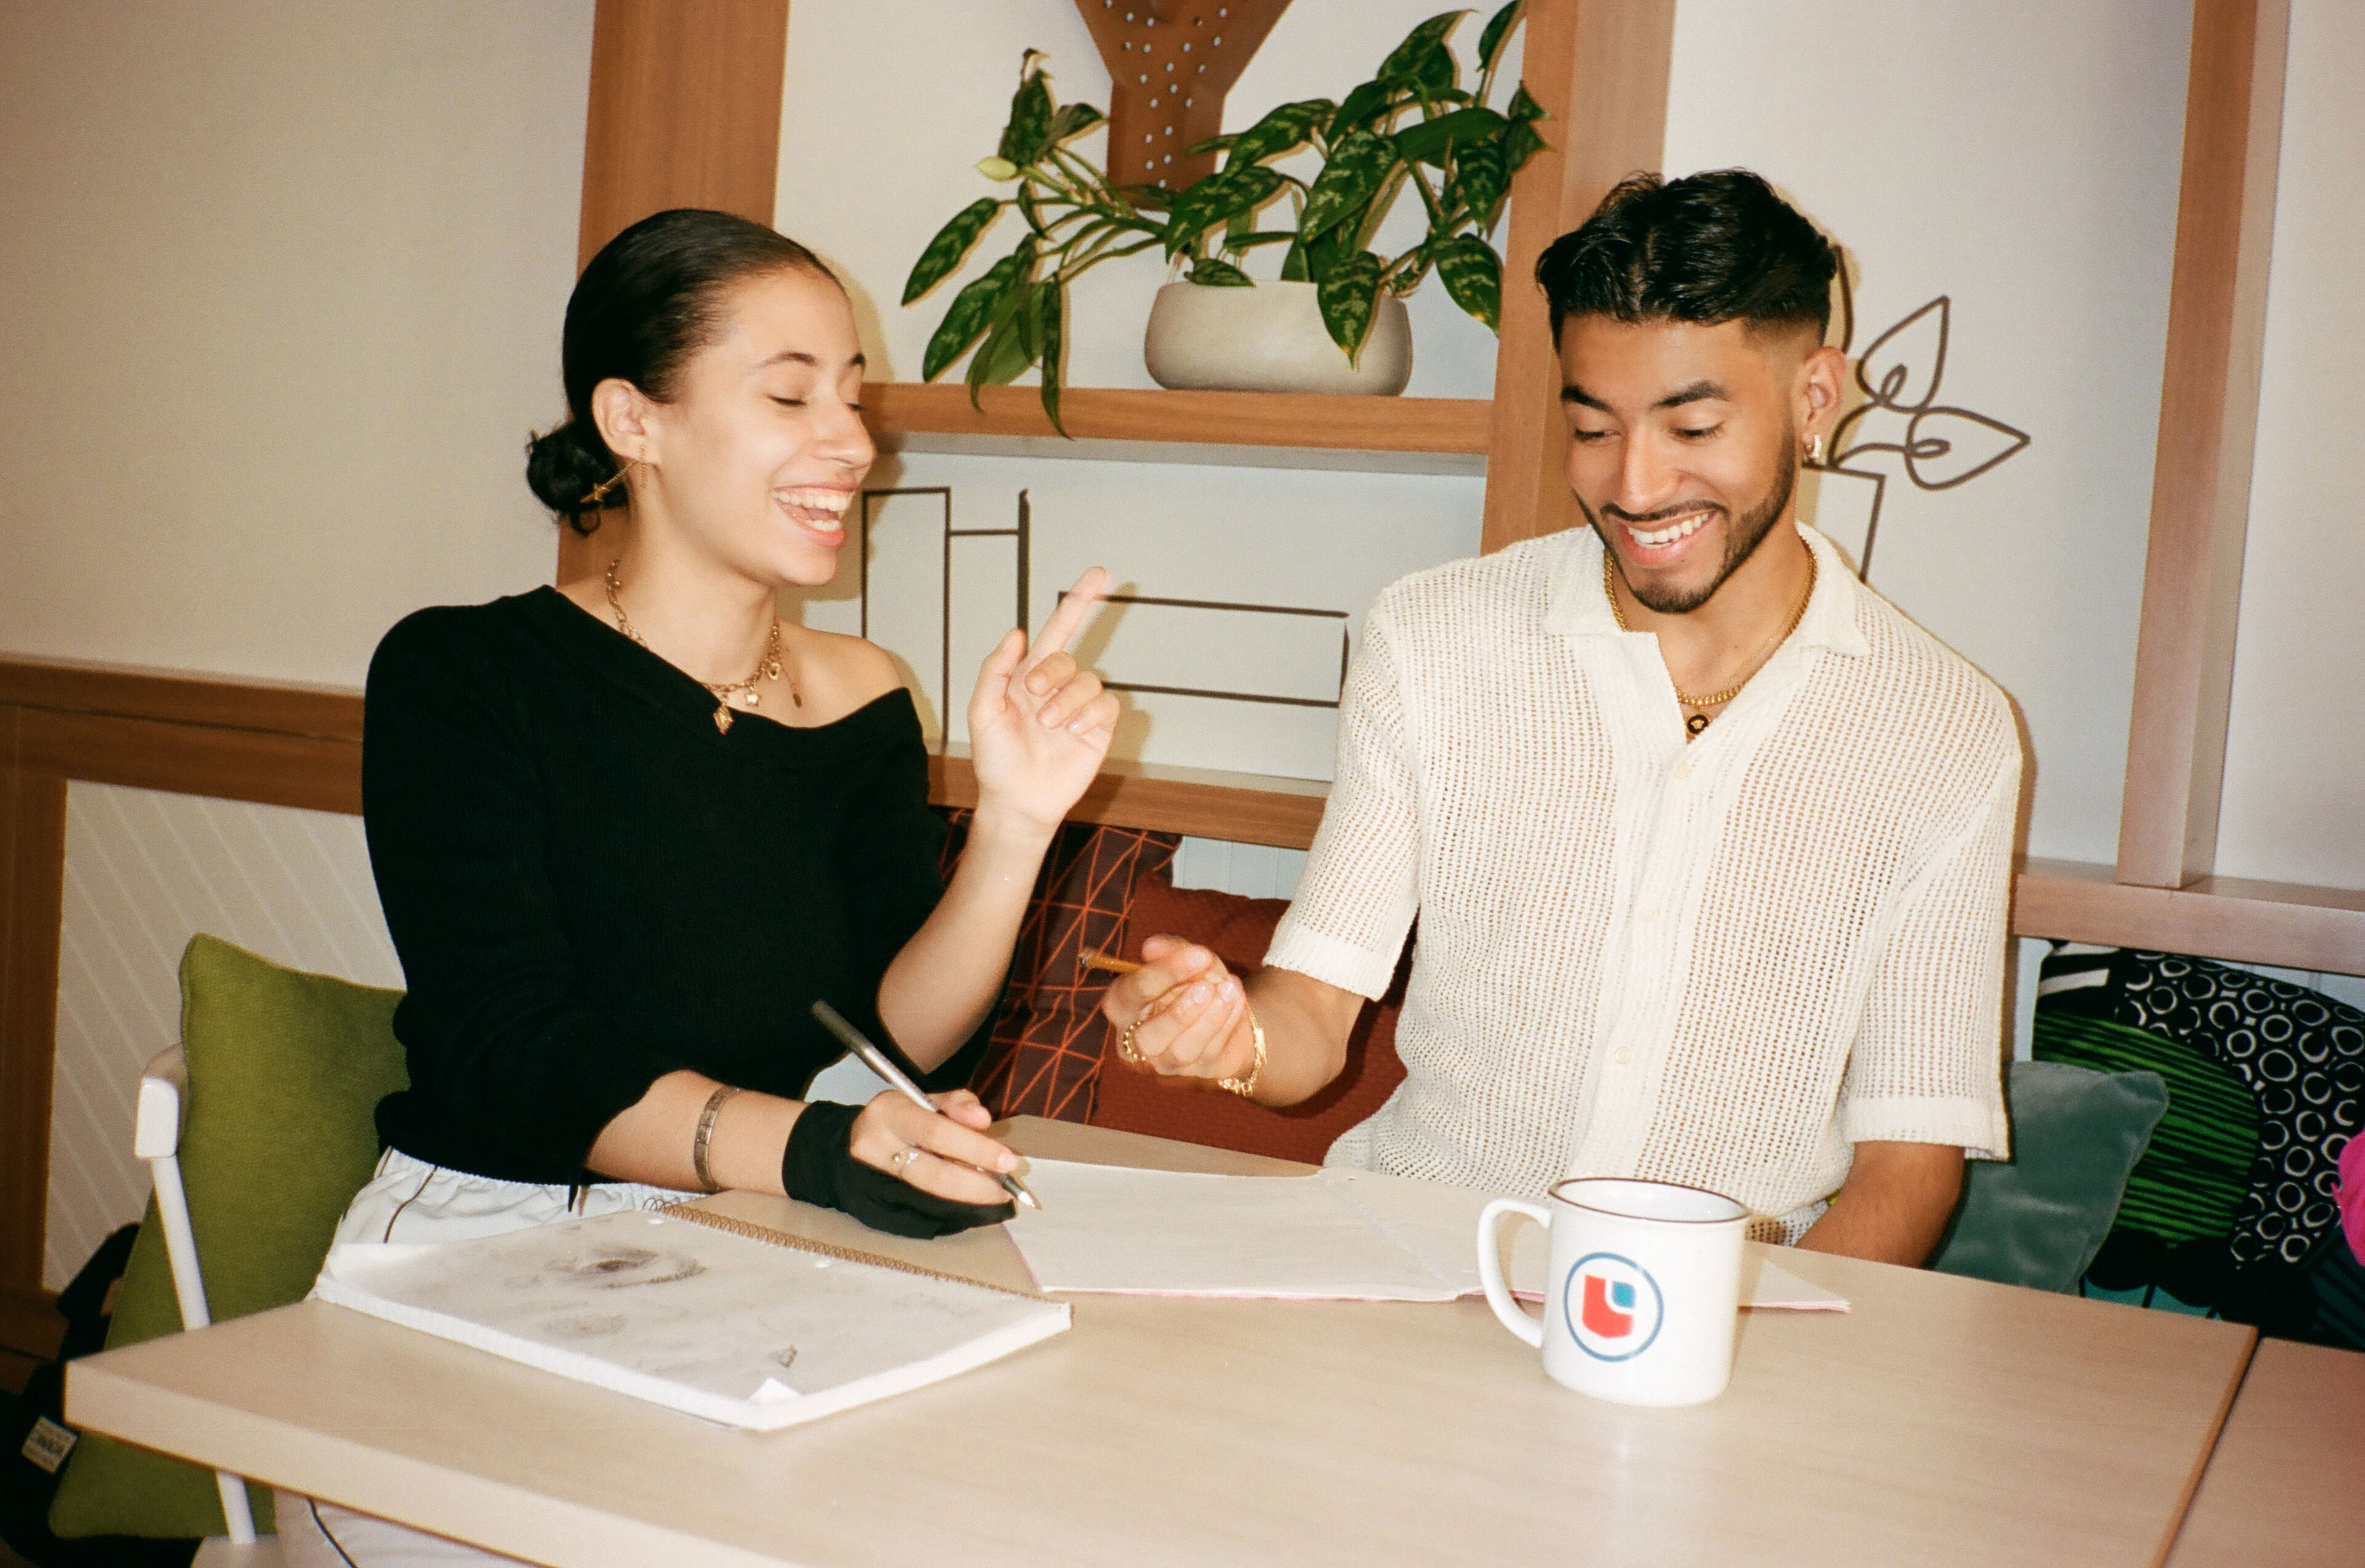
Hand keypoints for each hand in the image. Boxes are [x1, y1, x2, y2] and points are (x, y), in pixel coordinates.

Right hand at [779, 1092, 1016, 1237]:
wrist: (845, 1148)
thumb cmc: (897, 1120)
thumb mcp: (922, 1100)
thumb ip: (956, 1105)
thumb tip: (983, 1120)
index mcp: (889, 1113)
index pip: (937, 1132)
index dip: (976, 1149)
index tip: (1009, 1160)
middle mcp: (877, 1149)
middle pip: (934, 1175)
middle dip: (978, 1185)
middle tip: (1008, 1188)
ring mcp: (874, 1184)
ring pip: (930, 1201)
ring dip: (969, 1202)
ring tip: (996, 1197)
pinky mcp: (877, 1211)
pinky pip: (923, 1216)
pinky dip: (954, 1212)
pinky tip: (972, 1206)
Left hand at [967, 567, 1120, 830]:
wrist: (1017, 801)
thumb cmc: (995, 758)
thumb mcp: (982, 711)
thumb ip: (995, 670)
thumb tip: (1016, 633)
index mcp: (1029, 675)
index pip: (1058, 630)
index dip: (1078, 601)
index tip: (1100, 573)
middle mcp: (1057, 687)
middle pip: (1068, 658)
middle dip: (1052, 673)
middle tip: (1033, 698)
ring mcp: (1080, 707)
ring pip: (1089, 680)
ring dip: (1067, 701)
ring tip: (1049, 726)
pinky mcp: (1098, 728)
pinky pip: (1106, 705)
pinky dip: (1089, 715)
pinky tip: (1072, 732)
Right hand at [1098, 935, 1257, 1082]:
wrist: (1227, 1009)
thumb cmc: (1195, 980)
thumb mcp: (1187, 958)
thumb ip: (1170, 950)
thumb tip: (1151, 947)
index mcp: (1123, 1006)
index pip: (1130, 994)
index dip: (1162, 974)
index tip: (1198, 954)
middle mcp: (1136, 1041)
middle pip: (1147, 1038)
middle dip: (1179, 1013)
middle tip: (1206, 986)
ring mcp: (1165, 1064)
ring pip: (1181, 1052)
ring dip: (1209, 1019)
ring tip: (1230, 989)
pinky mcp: (1195, 1074)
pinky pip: (1208, 1055)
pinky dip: (1226, 1025)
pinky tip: (1237, 1001)